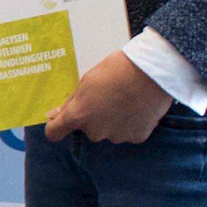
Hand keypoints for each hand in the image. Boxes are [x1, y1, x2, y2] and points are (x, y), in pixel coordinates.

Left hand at [46, 49, 174, 144]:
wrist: (153, 71)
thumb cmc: (116, 69)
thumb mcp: (87, 81)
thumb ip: (70, 102)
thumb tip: (53, 115)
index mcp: (78, 115)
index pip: (54, 132)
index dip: (57, 125)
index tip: (62, 119)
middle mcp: (95, 131)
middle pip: (87, 128)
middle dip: (93, 116)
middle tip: (107, 96)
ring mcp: (117, 136)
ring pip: (108, 131)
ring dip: (112, 120)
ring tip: (126, 99)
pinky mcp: (137, 137)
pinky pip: (128, 132)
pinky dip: (130, 123)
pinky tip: (138, 107)